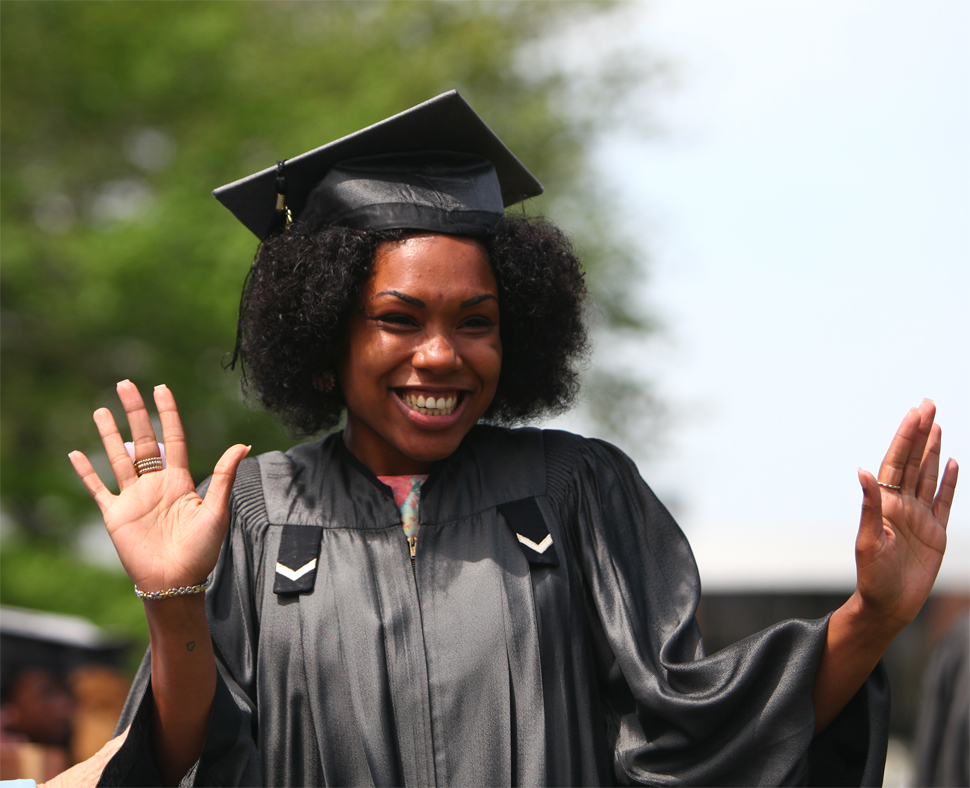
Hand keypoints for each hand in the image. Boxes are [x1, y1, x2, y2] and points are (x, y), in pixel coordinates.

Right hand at [69, 380, 249, 593]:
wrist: (177, 582)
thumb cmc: (202, 551)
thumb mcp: (217, 510)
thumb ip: (224, 476)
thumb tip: (243, 444)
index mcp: (180, 480)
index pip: (172, 438)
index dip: (166, 413)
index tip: (161, 389)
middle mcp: (155, 484)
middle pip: (143, 439)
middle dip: (134, 412)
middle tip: (125, 384)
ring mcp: (134, 497)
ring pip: (119, 457)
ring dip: (110, 434)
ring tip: (101, 409)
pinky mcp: (115, 515)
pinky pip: (97, 488)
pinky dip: (86, 471)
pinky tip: (76, 452)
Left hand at [855, 399, 957, 631]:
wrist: (889, 606)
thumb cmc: (873, 577)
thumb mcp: (868, 540)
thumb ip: (869, 506)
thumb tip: (862, 471)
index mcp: (885, 504)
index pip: (896, 462)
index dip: (906, 436)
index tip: (915, 412)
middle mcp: (902, 505)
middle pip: (913, 461)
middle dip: (920, 433)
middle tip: (928, 404)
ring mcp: (919, 517)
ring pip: (927, 475)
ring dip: (932, 451)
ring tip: (937, 425)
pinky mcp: (935, 533)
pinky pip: (943, 501)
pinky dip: (948, 482)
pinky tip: (951, 463)